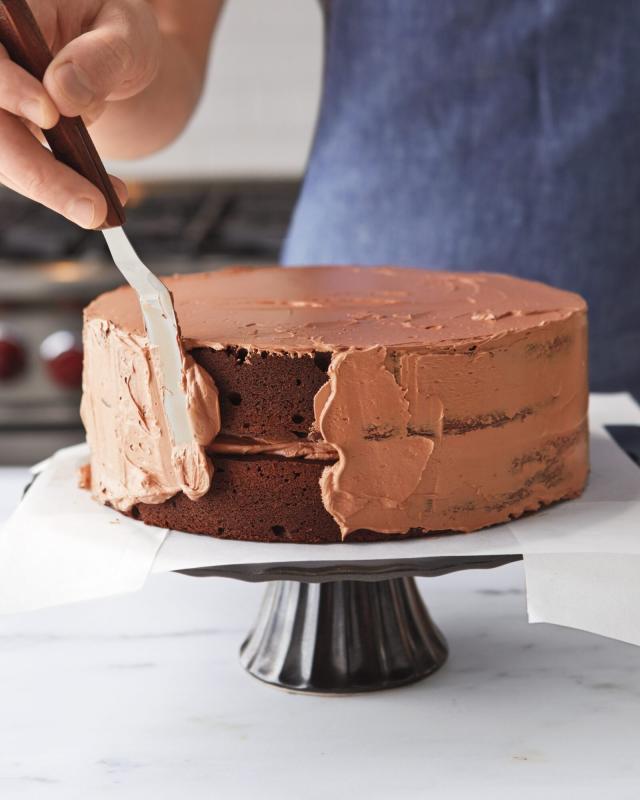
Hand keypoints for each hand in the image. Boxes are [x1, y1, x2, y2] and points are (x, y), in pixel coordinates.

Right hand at [0, 0, 161, 227]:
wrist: (114, 54)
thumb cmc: (117, 29)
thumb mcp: (127, 30)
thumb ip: (103, 55)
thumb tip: (64, 92)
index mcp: (6, 15)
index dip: (8, 87)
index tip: (50, 114)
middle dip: (35, 168)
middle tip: (89, 205)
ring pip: (3, 155)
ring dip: (50, 189)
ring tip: (102, 209)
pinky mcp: (7, 133)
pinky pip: (21, 169)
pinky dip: (58, 190)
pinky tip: (99, 202)